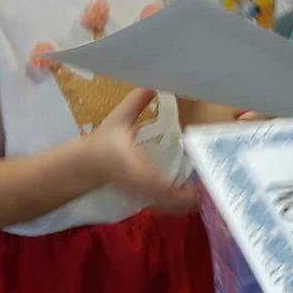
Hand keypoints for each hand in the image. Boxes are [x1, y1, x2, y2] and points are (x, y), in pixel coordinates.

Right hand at [85, 88, 199, 213]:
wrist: (86, 164)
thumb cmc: (104, 140)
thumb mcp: (119, 117)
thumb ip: (137, 101)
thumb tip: (154, 82)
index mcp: (132, 165)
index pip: (153, 183)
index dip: (173, 190)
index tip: (193, 187)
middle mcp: (138, 184)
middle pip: (165, 203)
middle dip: (187, 201)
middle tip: (205, 190)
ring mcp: (140, 195)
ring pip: (165, 209)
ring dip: (185, 205)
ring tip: (202, 193)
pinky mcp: (142, 200)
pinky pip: (162, 208)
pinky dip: (178, 206)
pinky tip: (191, 197)